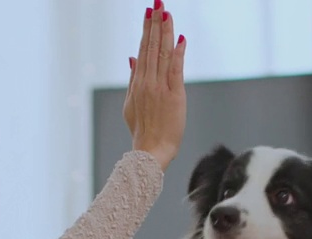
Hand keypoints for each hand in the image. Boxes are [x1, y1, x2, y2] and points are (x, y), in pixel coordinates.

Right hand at [123, 0, 185, 169]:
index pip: (142, 50)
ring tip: (166, 12)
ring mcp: (160, 88)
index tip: (149, 12)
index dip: (146, 30)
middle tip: (157, 3)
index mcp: (138, 83)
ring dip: (165, 32)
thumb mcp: (131, 103)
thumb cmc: (142, 130)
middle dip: (155, 23)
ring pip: (162, 54)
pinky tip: (180, 38)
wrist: (150, 150)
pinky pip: (175, 70)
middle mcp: (147, 82)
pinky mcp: (174, 95)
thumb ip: (133, 78)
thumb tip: (132, 57)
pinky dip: (177, 53)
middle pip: (151, 47)